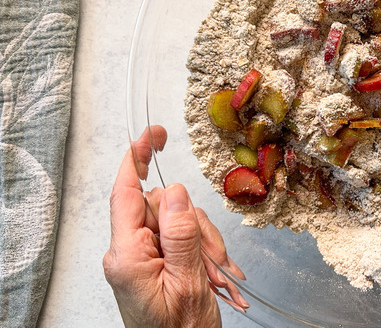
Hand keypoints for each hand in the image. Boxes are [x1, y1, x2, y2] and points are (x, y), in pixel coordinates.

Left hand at [103, 126, 248, 327]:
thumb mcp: (188, 282)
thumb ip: (180, 234)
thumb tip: (175, 191)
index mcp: (127, 255)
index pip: (125, 193)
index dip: (136, 158)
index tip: (153, 135)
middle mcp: (130, 252)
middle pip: (165, 207)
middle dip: (197, 229)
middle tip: (215, 261)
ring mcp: (144, 256)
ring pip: (181, 221)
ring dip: (206, 246)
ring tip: (218, 277)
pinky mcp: (157, 261)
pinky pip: (185, 238)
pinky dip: (207, 253)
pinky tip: (217, 276)